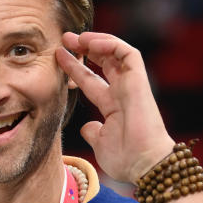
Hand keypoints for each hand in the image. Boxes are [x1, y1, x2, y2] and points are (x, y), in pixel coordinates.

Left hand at [56, 32, 173, 183]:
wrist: (144, 165)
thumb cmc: (126, 159)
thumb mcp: (100, 143)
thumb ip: (93, 132)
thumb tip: (87, 127)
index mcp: (112, 106)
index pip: (90, 80)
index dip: (74, 68)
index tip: (58, 56)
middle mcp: (122, 92)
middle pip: (103, 62)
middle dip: (83, 48)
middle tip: (64, 38)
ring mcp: (132, 85)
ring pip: (116, 53)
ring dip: (96, 41)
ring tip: (75, 37)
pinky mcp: (140, 81)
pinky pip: (128, 53)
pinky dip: (111, 44)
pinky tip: (92, 42)